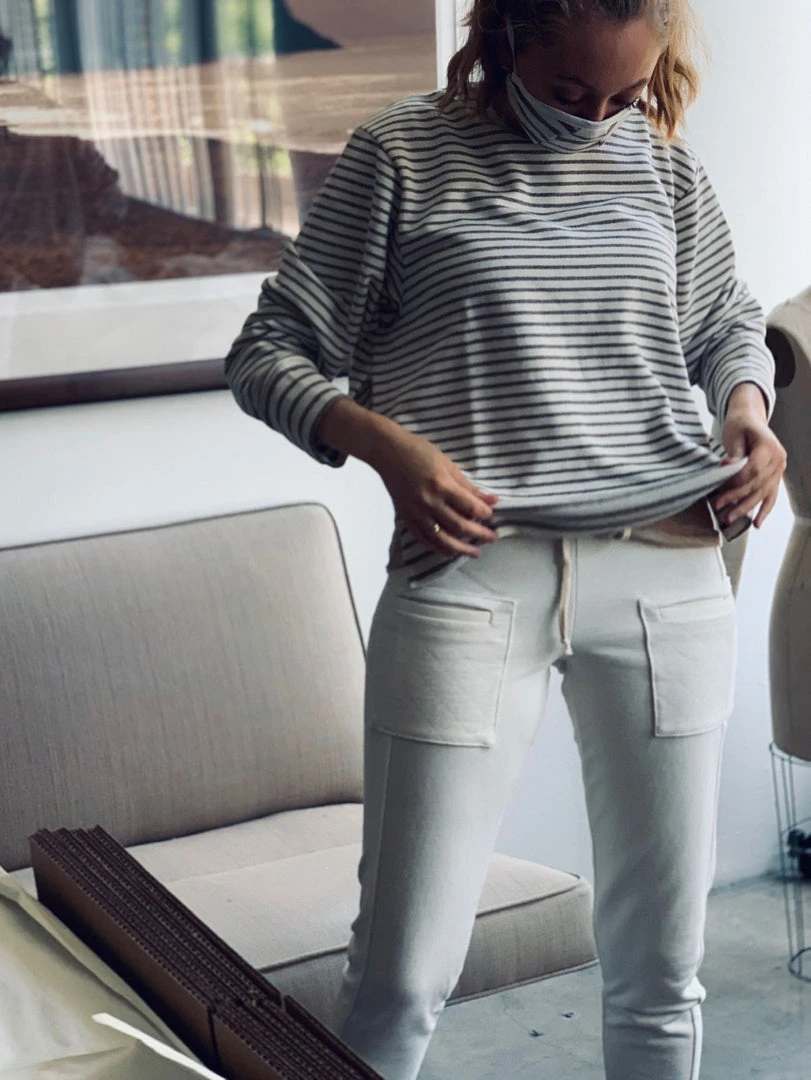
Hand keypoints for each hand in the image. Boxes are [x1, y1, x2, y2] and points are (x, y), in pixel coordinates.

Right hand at [371, 428, 499, 556]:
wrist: (387, 452)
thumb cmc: (419, 451)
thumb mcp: (448, 464)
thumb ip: (468, 486)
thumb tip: (491, 501)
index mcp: (442, 485)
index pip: (470, 507)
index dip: (485, 514)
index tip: (492, 516)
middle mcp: (429, 502)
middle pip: (460, 527)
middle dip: (480, 535)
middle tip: (493, 538)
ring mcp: (416, 513)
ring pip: (442, 539)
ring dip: (461, 549)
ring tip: (475, 553)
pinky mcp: (406, 517)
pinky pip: (424, 539)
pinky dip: (438, 548)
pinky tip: (450, 551)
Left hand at [712, 388, 786, 529]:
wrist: (750, 418)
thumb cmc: (740, 424)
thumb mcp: (734, 433)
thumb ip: (734, 452)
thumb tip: (729, 466)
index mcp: (769, 447)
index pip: (752, 470)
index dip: (735, 482)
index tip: (719, 490)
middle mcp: (779, 460)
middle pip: (757, 484)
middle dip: (736, 498)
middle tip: (717, 507)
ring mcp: (779, 470)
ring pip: (763, 493)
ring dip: (746, 507)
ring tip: (729, 519)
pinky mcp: (775, 477)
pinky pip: (771, 496)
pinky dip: (764, 510)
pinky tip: (757, 524)